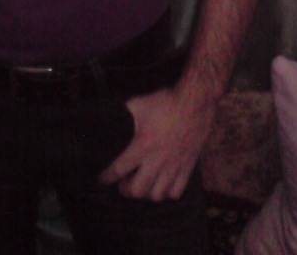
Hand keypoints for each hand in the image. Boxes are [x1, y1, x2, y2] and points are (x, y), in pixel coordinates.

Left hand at [99, 85, 215, 201]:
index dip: (107, 177)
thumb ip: (124, 113)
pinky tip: (163, 184)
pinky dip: (168, 192)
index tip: (101, 180)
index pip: (119, 169)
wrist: (195, 103)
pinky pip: (176, 191)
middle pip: (137, 190)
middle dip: (127, 190)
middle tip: (124, 184)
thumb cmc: (166, 102)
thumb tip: (113, 114)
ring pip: (157, 195)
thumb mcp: (139, 104)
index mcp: (142, 145)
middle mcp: (157, 160)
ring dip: (147, 193)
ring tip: (143, 185)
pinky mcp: (187, 167)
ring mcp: (174, 166)